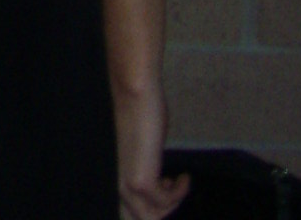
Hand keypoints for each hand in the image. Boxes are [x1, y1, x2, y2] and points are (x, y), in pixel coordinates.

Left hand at [115, 81, 188, 219]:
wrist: (136, 93)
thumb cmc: (141, 113)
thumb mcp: (143, 147)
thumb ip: (146, 165)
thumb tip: (158, 180)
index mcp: (117, 176)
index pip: (127, 212)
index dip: (150, 211)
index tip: (168, 191)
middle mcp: (119, 184)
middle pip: (139, 218)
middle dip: (162, 211)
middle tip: (175, 192)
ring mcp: (128, 184)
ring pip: (151, 217)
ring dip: (172, 204)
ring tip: (178, 183)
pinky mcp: (141, 181)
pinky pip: (164, 202)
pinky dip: (179, 193)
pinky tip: (183, 177)